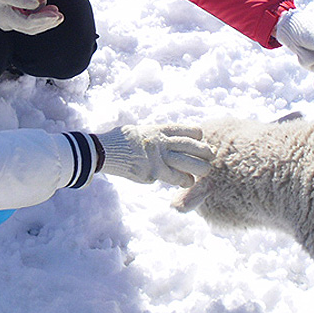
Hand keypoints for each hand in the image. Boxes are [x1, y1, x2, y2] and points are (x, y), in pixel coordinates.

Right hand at [0, 0, 63, 34]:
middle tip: (60, 16)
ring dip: (44, 19)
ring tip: (56, 11)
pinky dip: (37, 13)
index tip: (55, 15)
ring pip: (31, 25)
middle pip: (32, 28)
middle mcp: (8, 24)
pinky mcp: (12, 17)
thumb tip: (36, 4)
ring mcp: (10, 22)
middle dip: (47, 23)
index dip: (43, 20)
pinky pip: (27, 19)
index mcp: (6, 19)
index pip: (29, 23)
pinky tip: (44, 3)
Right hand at [96, 125, 213, 186]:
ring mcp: (156, 159)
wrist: (103, 151)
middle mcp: (159, 143)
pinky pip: (170, 178)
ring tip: (204, 172)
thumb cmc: (119, 140)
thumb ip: (154, 136)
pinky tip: (187, 182)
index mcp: (157, 130)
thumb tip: (166, 142)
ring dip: (197, 169)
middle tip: (211, 156)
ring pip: (185, 164)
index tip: (201, 138)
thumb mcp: (138, 131)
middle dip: (203, 152)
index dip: (196, 134)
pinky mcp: (152, 173)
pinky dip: (180, 180)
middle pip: (190, 146)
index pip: (184, 130)